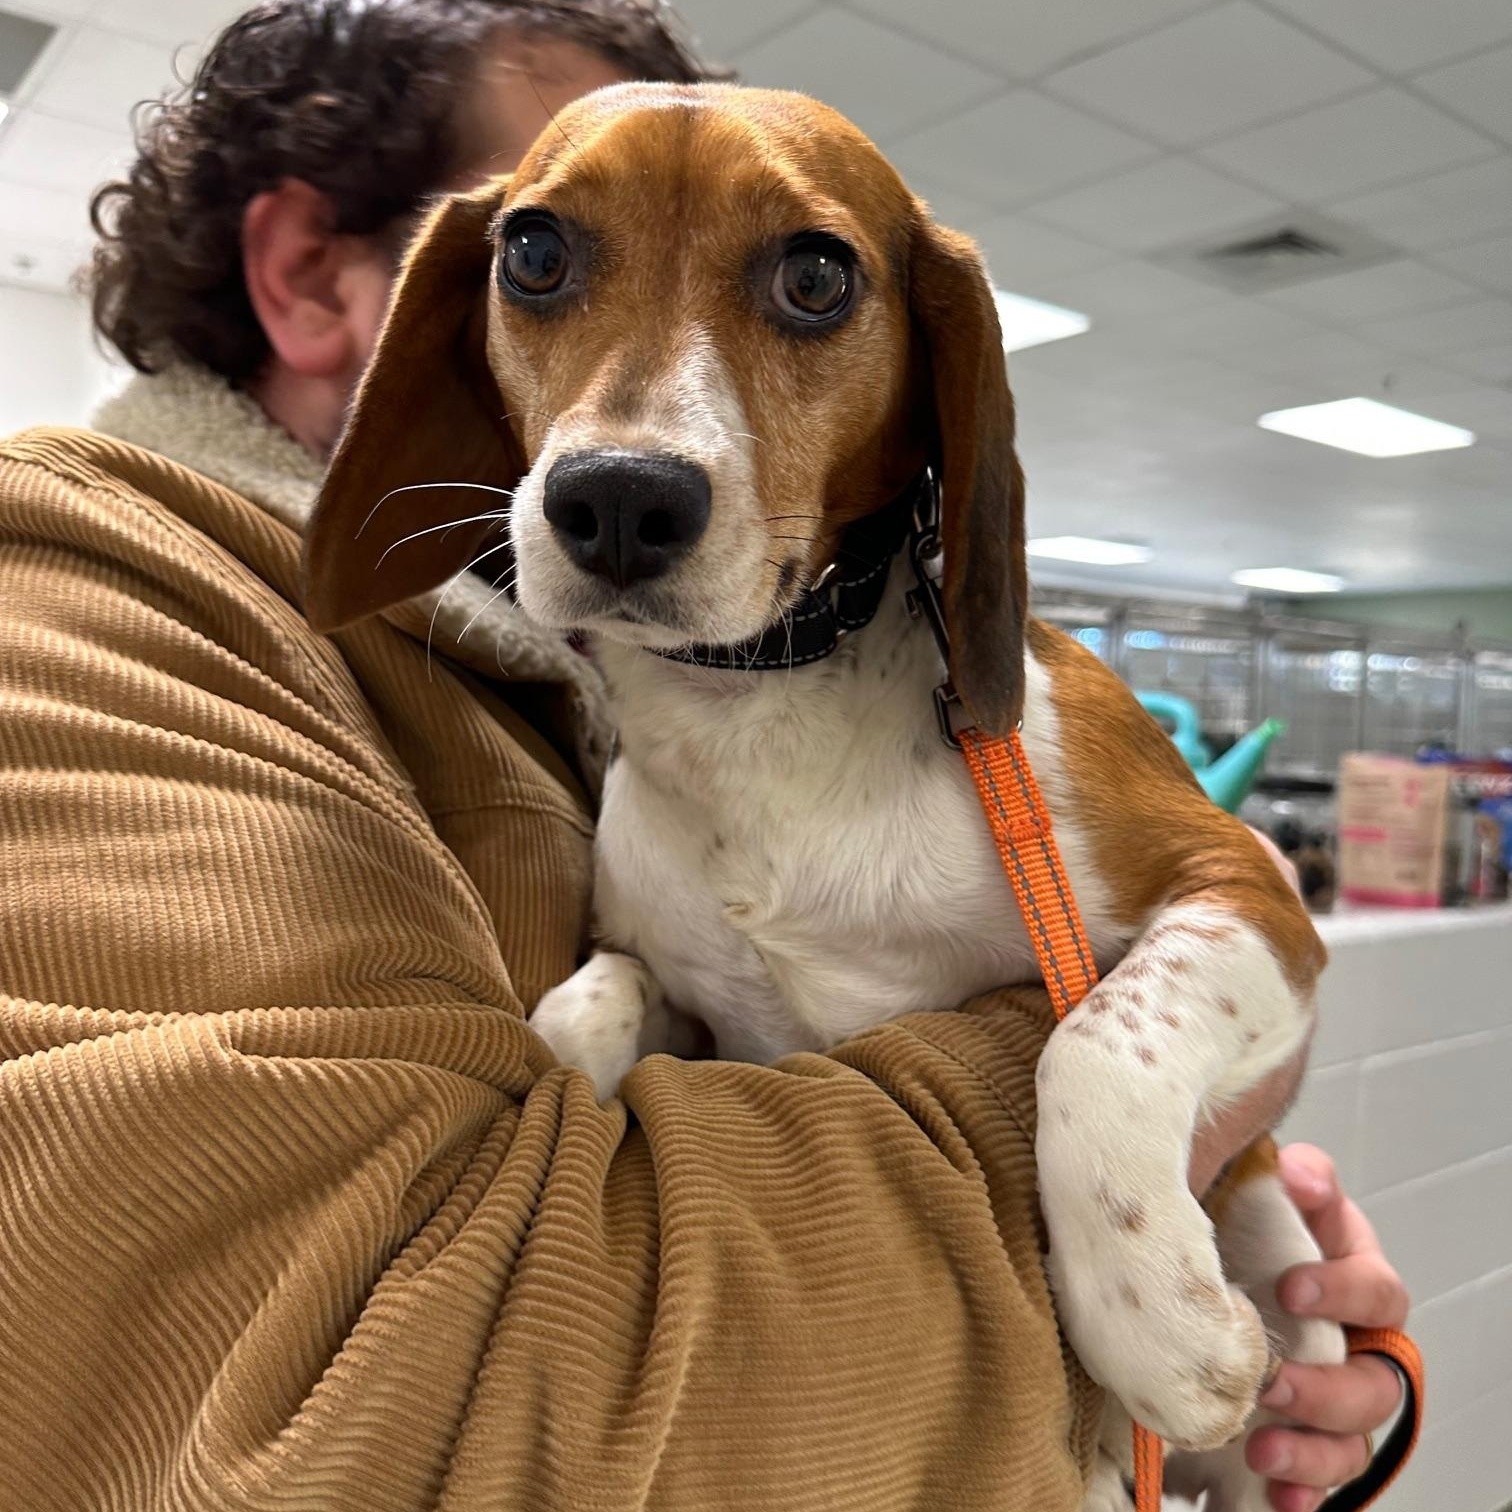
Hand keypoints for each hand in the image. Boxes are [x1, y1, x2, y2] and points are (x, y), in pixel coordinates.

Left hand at [1247, 1145, 1409, 1511]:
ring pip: (1355, 1440)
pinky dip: (1304, 1494)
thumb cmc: (1248, 1230)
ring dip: (1313, 1450)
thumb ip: (1294, 1180)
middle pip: (1377, 1383)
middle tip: (1273, 1385)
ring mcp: (1336, 1398)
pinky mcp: (1307, 1439)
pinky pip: (1324, 1480)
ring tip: (1262, 1452)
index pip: (1378, 1290)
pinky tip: (1277, 1498)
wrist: (1208, 1272)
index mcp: (1353, 1280)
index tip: (1291, 1289)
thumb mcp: (1268, 1194)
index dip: (1344, 1290)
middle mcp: (1356, 1345)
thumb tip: (1298, 1174)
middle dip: (1328, 1389)